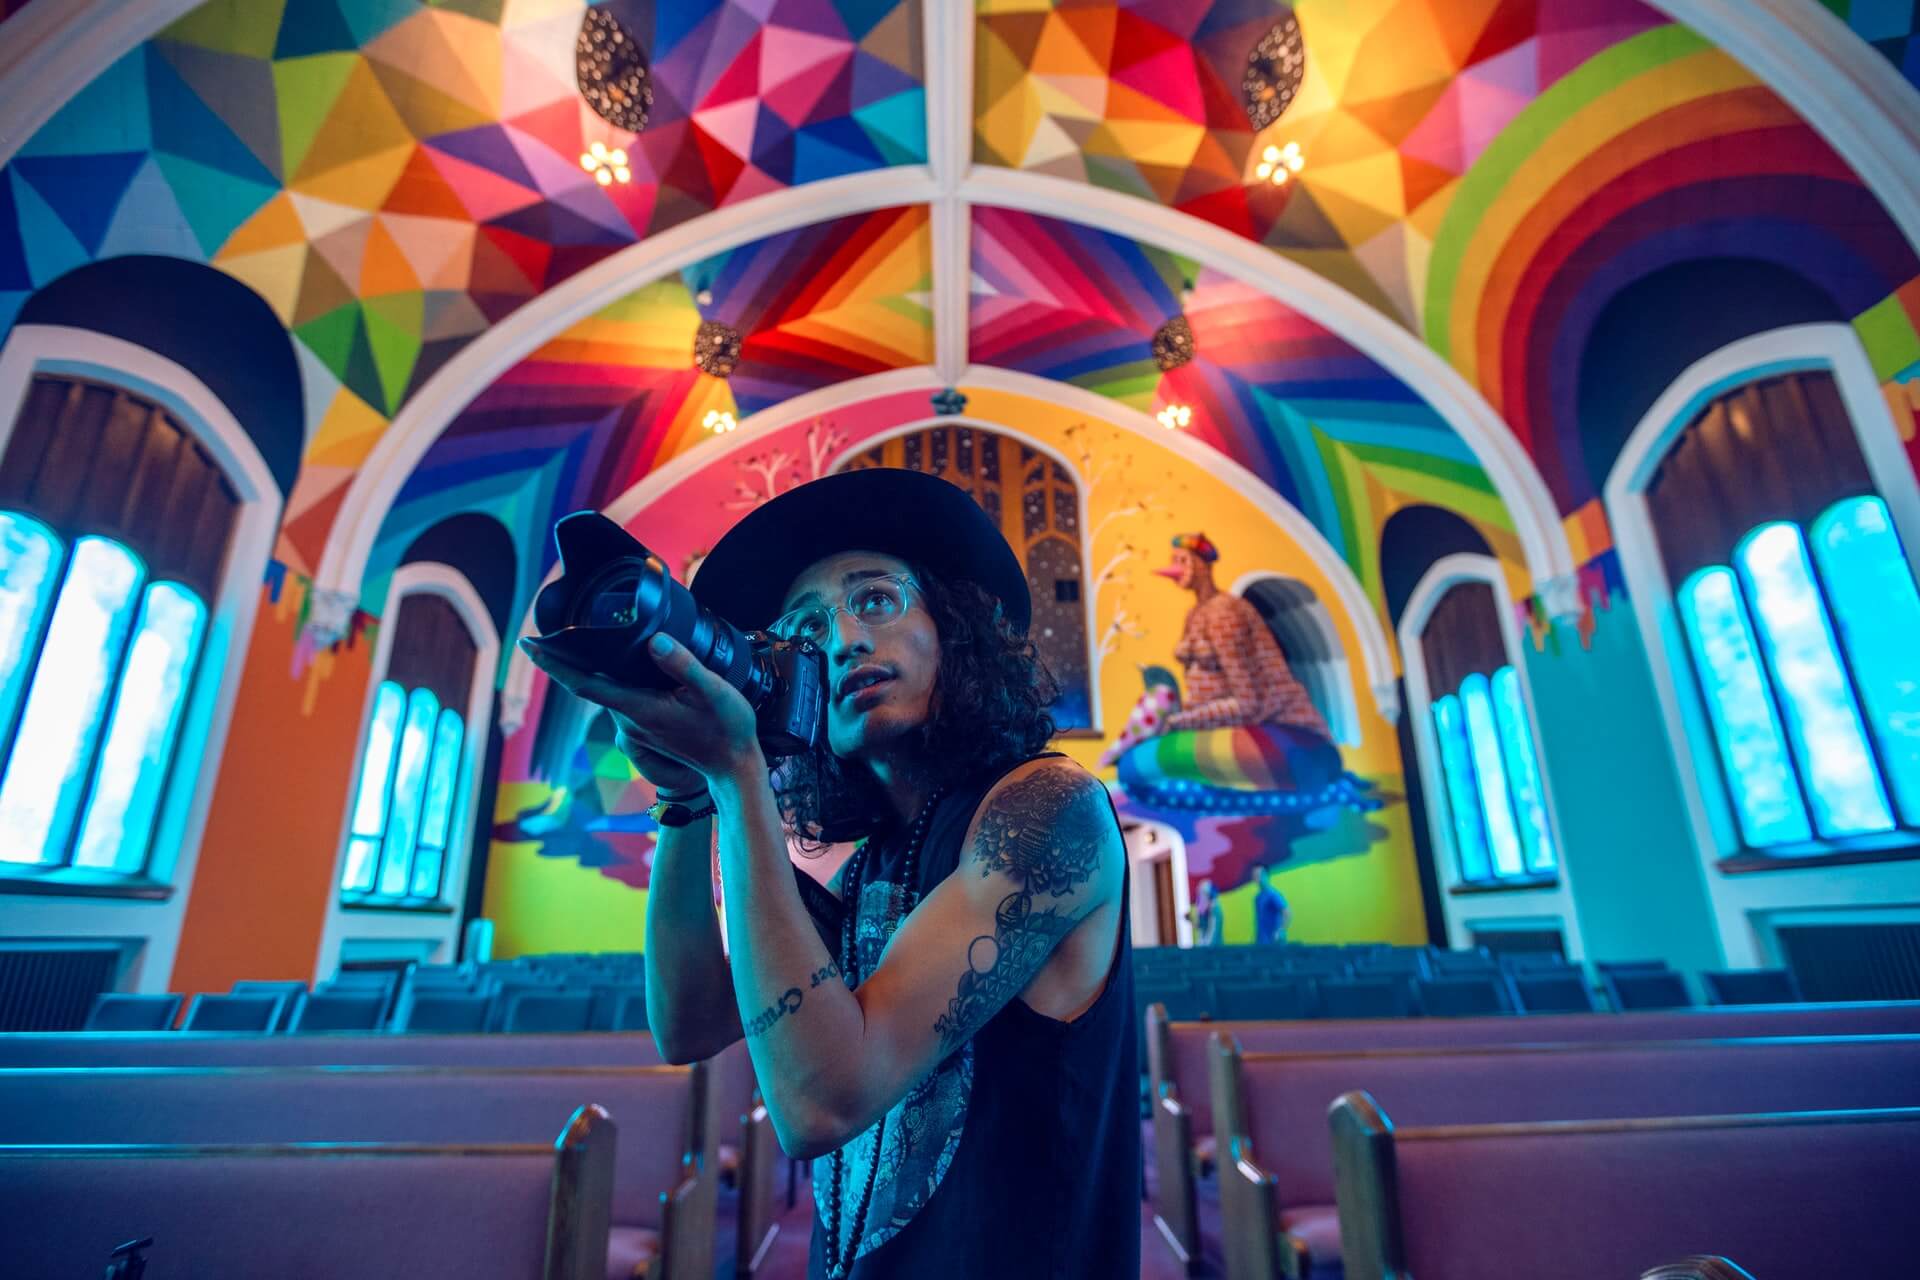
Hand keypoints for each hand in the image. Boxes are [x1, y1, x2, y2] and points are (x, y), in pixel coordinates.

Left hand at [519, 634, 764, 790]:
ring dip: (583, 669)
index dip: (555, 664)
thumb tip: (654, 640)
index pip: (585, 685)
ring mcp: (637, 724)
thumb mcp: (713, 692)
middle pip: (586, 686)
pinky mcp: (646, 725)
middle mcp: (631, 719)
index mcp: (640, 708)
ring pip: (602, 690)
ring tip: (567, 642)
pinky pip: (617, 696)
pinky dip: (604, 678)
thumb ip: (683, 665)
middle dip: (561, 662)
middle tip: (537, 634)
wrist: (733, 766)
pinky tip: (609, 663)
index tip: (529, 645)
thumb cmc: (727, 729)